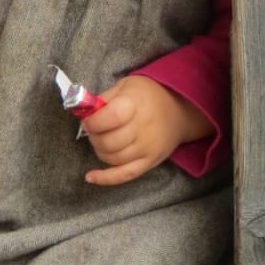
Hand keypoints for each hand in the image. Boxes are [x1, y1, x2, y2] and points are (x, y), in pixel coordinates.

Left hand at [78, 76, 211, 186]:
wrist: (180, 110)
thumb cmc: (149, 95)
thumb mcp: (126, 85)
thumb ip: (104, 98)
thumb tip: (84, 112)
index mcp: (135, 104)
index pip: (110, 117)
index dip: (93, 121)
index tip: (87, 120)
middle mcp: (143, 128)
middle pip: (109, 141)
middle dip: (94, 136)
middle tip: (93, 130)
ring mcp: (147, 148)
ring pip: (113, 158)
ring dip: (99, 150)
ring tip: (100, 140)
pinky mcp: (149, 162)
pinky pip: (125, 175)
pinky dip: (106, 178)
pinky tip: (91, 177)